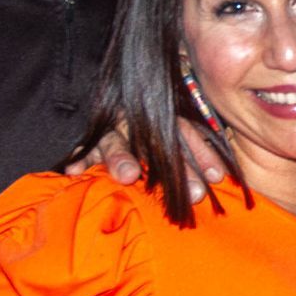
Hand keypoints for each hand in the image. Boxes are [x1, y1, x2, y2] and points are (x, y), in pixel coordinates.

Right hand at [65, 116, 227, 203]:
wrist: (114, 102)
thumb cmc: (154, 137)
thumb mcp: (176, 139)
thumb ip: (195, 154)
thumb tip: (221, 177)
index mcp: (164, 121)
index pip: (187, 133)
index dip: (203, 154)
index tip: (218, 177)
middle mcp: (139, 123)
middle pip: (156, 144)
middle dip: (175, 169)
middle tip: (193, 192)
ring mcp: (113, 131)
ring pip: (117, 142)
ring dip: (122, 158)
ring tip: (129, 174)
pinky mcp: (90, 143)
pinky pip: (83, 150)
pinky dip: (78, 159)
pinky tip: (73, 170)